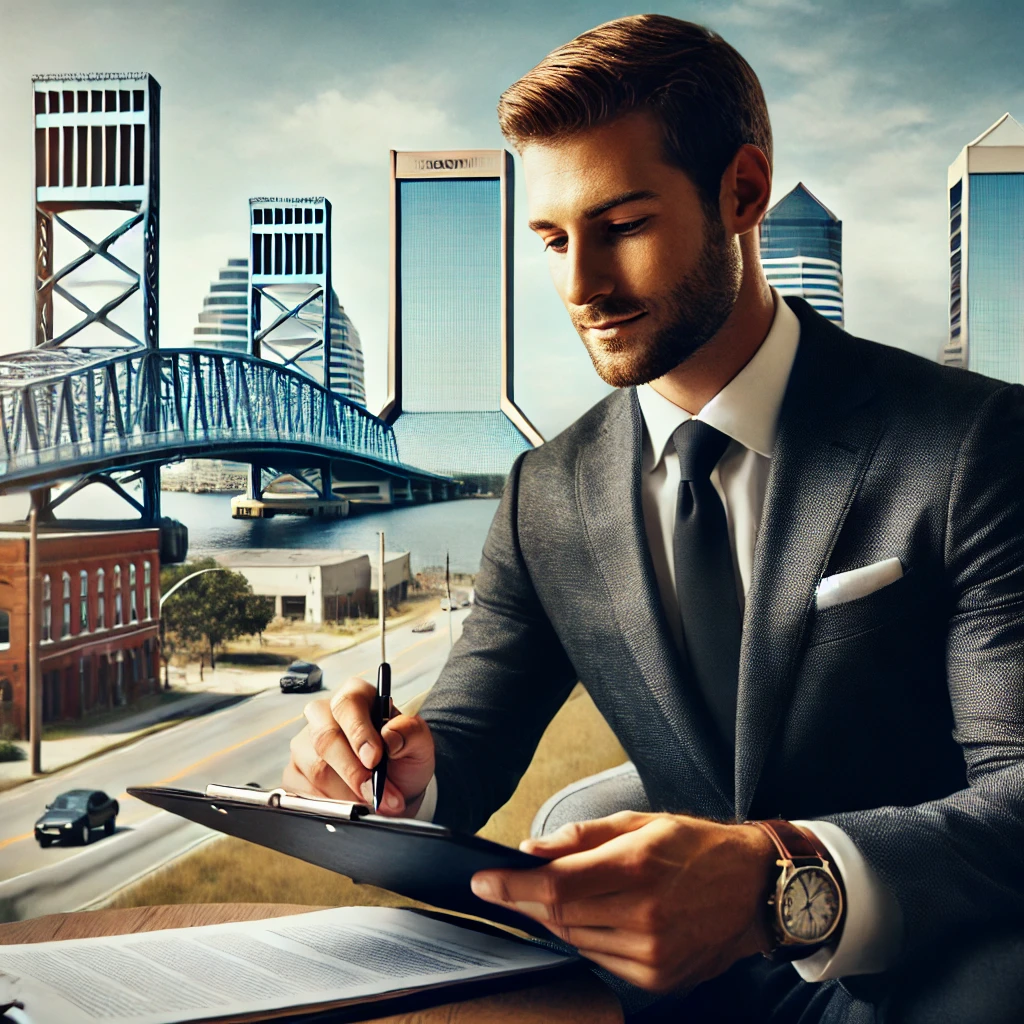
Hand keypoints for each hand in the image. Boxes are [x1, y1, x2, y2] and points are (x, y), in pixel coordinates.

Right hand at [282, 676, 434, 815]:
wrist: (394, 787)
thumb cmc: (402, 758)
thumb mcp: (419, 743)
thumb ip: (411, 733)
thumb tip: (390, 736)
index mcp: (354, 697)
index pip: (347, 705)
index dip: (359, 732)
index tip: (375, 759)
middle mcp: (323, 715)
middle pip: (325, 739)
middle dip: (353, 772)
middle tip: (376, 793)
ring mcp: (304, 744)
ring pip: (316, 769)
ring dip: (348, 794)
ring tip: (375, 804)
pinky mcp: (294, 773)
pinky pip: (304, 792)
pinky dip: (331, 806)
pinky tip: (351, 807)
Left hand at [470, 811, 775, 992]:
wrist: (755, 889)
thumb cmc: (697, 847)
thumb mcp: (641, 822)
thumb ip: (583, 836)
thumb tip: (532, 850)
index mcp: (638, 867)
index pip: (555, 886)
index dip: (511, 886)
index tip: (482, 881)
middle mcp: (644, 916)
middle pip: (559, 916)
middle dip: (521, 901)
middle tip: (499, 887)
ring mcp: (652, 953)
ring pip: (575, 940)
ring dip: (550, 920)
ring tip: (542, 897)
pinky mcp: (658, 977)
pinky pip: (600, 960)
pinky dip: (582, 939)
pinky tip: (583, 918)